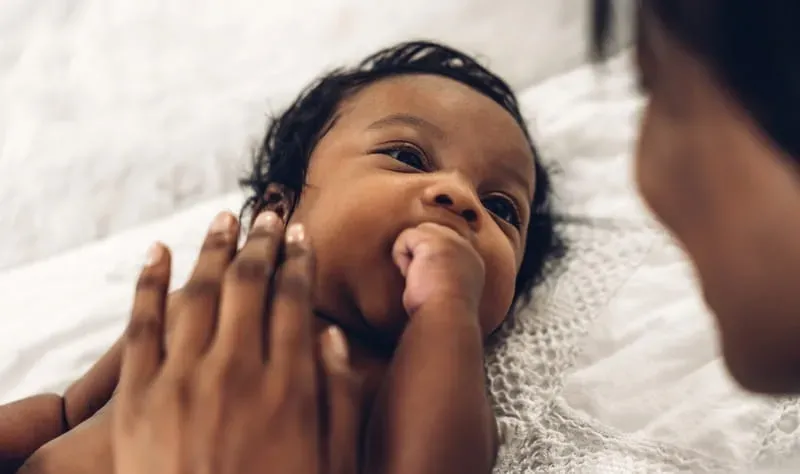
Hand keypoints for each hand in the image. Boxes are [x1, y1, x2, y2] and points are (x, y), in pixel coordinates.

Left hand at [112, 212, 362, 473]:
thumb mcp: (331, 460)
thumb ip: (337, 395)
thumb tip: (330, 334)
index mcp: (287, 385)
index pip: (294, 299)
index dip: (299, 260)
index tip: (302, 236)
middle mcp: (236, 371)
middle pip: (249, 283)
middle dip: (262, 241)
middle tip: (270, 213)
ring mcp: (182, 381)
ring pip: (198, 292)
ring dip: (213, 248)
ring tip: (226, 218)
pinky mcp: (137, 398)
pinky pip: (140, 326)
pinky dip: (147, 282)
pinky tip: (158, 251)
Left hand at [392, 222, 484, 316]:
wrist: (446, 317)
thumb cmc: (441, 315)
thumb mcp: (447, 293)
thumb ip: (442, 275)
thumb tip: (421, 270)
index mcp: (472, 262)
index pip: (444, 245)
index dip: (428, 258)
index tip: (427, 282)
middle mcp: (465, 247)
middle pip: (430, 233)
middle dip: (418, 254)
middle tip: (422, 281)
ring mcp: (451, 240)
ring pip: (417, 234)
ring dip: (410, 256)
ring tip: (418, 279)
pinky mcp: (433, 239)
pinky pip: (405, 237)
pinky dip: (401, 257)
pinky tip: (412, 274)